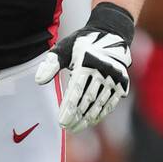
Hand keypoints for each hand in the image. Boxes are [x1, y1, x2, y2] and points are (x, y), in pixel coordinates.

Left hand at [35, 1, 133, 132]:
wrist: (111, 34)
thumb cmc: (82, 43)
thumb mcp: (64, 47)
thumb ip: (51, 64)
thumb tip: (39, 80)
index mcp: (87, 62)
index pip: (76, 90)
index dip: (69, 108)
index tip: (61, 121)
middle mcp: (103, 70)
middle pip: (88, 100)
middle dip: (77, 116)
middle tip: (66, 127)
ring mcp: (115, 78)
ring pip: (100, 103)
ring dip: (88, 118)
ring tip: (77, 127)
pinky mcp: (123, 83)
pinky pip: (111, 102)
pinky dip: (101, 113)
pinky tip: (91, 120)